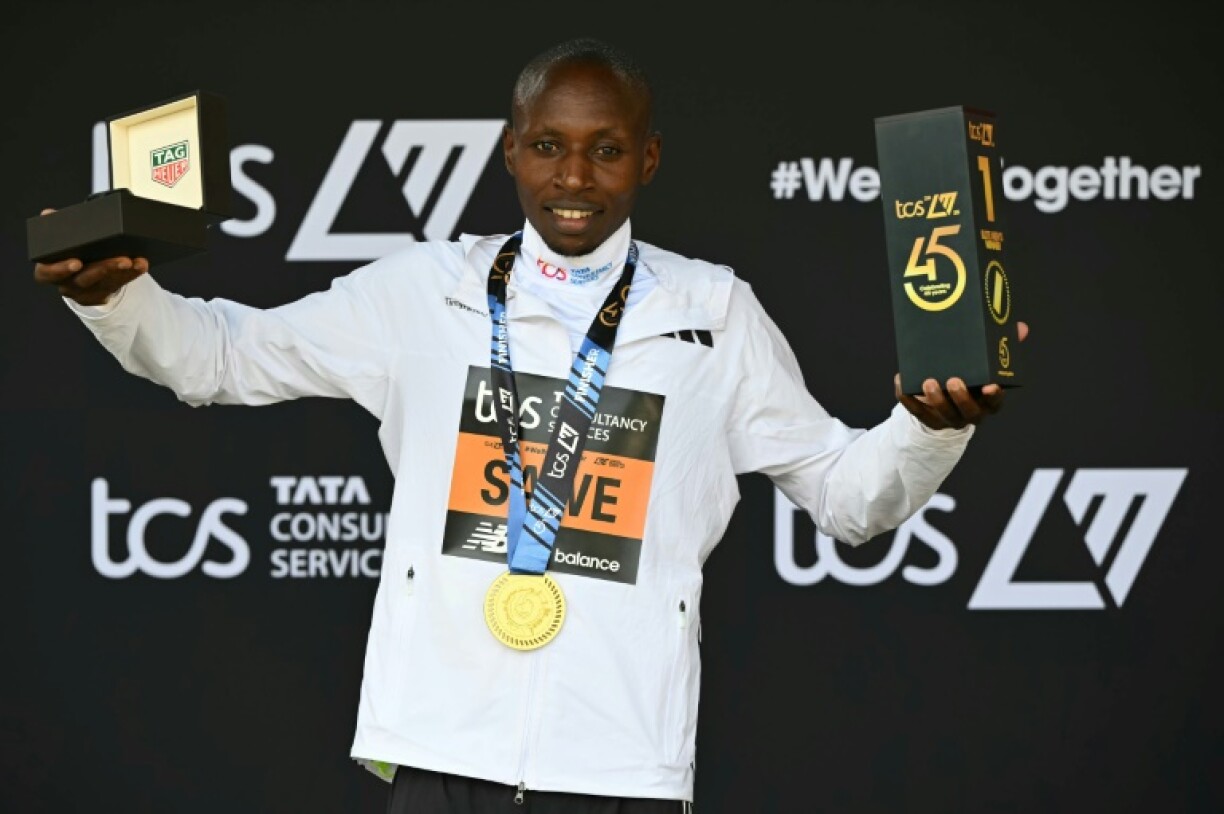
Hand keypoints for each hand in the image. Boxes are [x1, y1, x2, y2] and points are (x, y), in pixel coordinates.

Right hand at [32, 208, 148, 305]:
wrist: (80, 270)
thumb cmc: (68, 250)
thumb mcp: (61, 240)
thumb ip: (56, 228)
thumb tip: (49, 214)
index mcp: (47, 271)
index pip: (47, 273)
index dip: (60, 269)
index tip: (76, 262)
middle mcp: (65, 285)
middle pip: (84, 279)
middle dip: (105, 269)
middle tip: (123, 260)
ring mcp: (84, 293)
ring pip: (106, 284)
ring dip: (124, 272)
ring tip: (137, 261)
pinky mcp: (101, 295)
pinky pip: (118, 286)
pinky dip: (131, 274)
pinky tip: (141, 264)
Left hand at [896, 322, 1028, 430]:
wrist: (946, 404)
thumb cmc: (971, 378)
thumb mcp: (985, 365)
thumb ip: (1001, 348)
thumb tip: (1020, 328)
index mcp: (986, 402)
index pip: (994, 403)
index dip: (993, 396)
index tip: (990, 385)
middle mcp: (970, 413)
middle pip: (968, 412)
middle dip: (961, 398)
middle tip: (954, 380)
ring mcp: (948, 418)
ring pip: (944, 414)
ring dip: (936, 400)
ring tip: (929, 382)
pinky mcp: (928, 417)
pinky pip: (916, 410)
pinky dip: (908, 398)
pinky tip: (901, 381)